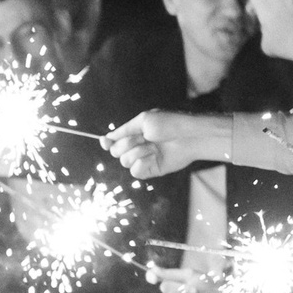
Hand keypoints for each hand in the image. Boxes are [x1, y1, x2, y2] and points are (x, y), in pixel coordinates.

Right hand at [103, 110, 222, 181]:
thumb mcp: (144, 121)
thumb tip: (106, 138)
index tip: (104, 141)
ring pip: (124, 161)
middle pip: (115, 152)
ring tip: (153, 147)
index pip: (113, 141)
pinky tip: (153, 157)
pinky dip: (142, 163)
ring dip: (138, 152)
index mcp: (135, 134)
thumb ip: (124, 130)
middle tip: (143, 138)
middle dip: (127, 144)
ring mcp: (143, 159)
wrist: (188, 137)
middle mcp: (137, 147)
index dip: (107, 142)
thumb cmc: (169, 124)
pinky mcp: (150, 170)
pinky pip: (135, 172)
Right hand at [148, 264, 220, 292]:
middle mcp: (171, 291)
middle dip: (177, 285)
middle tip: (193, 287)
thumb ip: (169, 273)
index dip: (151, 276)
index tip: (153, 276)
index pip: (154, 277)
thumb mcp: (188, 275)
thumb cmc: (206, 284)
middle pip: (163, 286)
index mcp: (172, 279)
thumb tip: (152, 269)